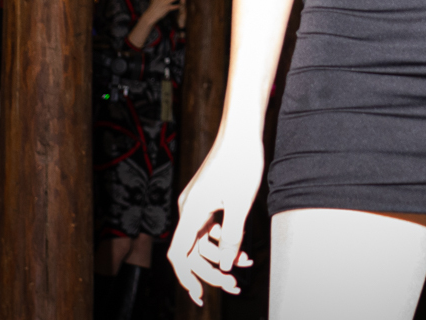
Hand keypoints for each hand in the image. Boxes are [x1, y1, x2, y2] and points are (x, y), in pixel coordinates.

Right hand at [168, 137, 261, 303]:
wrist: (242, 130)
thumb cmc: (242, 162)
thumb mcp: (240, 204)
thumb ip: (232, 236)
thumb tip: (225, 265)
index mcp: (192, 211)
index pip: (179, 253)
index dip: (186, 277)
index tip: (199, 296)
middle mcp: (189, 209)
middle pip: (192, 251)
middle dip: (212, 271)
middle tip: (235, 286)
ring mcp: (197, 204)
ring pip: (203, 241)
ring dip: (221, 256)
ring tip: (246, 265)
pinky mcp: (206, 200)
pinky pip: (210, 228)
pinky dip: (224, 239)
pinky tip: (244, 248)